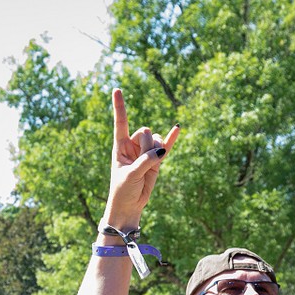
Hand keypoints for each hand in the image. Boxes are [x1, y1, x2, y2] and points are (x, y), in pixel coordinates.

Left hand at [102, 88, 178, 228]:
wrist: (129, 205)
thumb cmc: (122, 191)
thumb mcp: (130, 176)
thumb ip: (145, 161)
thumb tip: (161, 150)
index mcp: (119, 146)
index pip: (120, 122)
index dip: (119, 106)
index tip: (116, 89)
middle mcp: (132, 146)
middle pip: (145, 131)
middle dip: (146, 145)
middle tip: (141, 162)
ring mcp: (145, 152)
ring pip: (156, 140)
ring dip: (156, 152)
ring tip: (149, 167)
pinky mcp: (157, 160)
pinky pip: (166, 146)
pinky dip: (172, 138)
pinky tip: (178, 127)